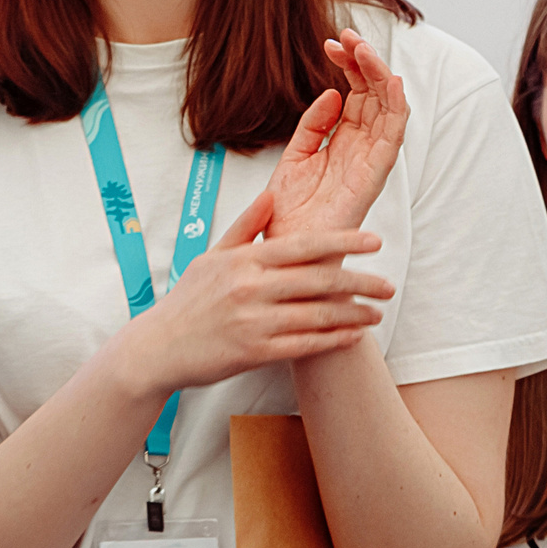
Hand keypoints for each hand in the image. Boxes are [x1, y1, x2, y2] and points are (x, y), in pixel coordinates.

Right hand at [118, 189, 395, 393]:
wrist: (158, 347)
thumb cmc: (188, 300)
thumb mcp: (212, 256)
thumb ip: (246, 226)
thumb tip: (272, 194)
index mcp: (243, 260)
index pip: (304, 246)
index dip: (344, 243)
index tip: (375, 242)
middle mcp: (250, 288)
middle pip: (319, 281)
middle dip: (361, 283)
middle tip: (388, 285)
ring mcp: (252, 322)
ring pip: (317, 316)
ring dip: (354, 315)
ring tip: (376, 313)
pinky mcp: (253, 353)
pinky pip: (305, 345)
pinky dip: (333, 340)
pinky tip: (353, 337)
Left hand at [263, 30, 408, 238]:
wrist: (285, 251)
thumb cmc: (288, 213)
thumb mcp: (294, 158)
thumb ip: (312, 126)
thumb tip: (331, 93)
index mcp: (342, 141)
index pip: (354, 93)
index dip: (347, 66)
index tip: (330, 44)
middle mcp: (361, 147)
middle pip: (373, 94)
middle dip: (363, 62)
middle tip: (346, 36)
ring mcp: (370, 159)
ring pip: (388, 108)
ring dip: (380, 75)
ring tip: (363, 49)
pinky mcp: (375, 175)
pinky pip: (394, 137)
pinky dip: (396, 108)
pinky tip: (390, 82)